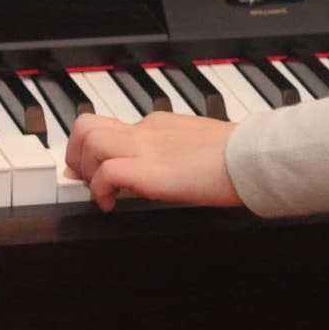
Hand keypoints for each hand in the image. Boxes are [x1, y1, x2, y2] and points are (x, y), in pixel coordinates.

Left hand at [64, 112, 243, 211]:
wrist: (252, 156)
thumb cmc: (237, 157)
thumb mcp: (198, 148)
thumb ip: (175, 153)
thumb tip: (164, 172)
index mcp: (158, 124)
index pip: (109, 124)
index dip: (89, 148)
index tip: (88, 169)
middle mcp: (146, 131)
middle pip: (87, 125)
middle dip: (76, 155)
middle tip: (87, 179)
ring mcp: (146, 148)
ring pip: (89, 141)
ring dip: (86, 170)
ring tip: (101, 191)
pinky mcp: (149, 171)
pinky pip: (106, 173)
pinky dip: (100, 192)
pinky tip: (111, 205)